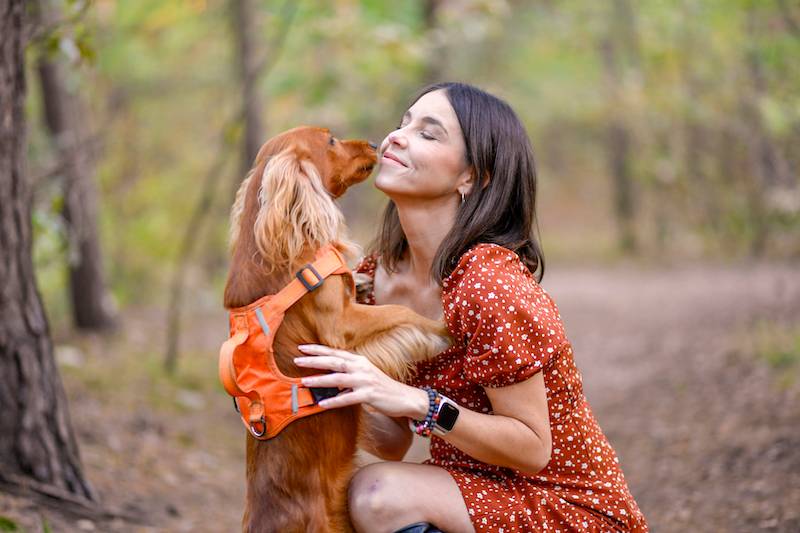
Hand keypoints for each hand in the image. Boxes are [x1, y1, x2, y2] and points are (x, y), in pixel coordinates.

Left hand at [294, 344, 427, 418]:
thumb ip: (348, 375)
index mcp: (359, 360)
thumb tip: (329, 380)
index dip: (318, 350)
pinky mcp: (369, 394)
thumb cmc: (382, 388)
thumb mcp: (364, 376)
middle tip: (297, 360)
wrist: (404, 397)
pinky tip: (322, 404)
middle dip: (314, 360)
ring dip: (320, 380)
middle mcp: (361, 367)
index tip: (302, 348)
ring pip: (338, 378)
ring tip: (304, 381)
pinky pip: (348, 398)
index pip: (335, 352)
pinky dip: (334, 401)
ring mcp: (365, 380)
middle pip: (334, 361)